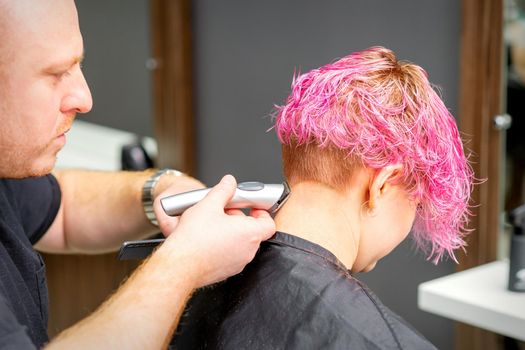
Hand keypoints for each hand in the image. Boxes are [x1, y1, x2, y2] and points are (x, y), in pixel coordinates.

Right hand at [159, 175, 275, 287]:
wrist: (180, 265)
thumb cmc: (194, 238)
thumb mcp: (209, 204)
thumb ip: (223, 190)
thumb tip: (229, 182)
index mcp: (250, 233)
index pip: (269, 223)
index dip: (262, 213)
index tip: (251, 207)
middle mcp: (248, 251)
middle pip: (253, 232)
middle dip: (240, 219)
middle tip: (225, 212)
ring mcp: (238, 263)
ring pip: (241, 244)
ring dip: (232, 233)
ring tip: (213, 225)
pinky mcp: (226, 272)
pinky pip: (231, 255)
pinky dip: (224, 246)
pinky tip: (207, 239)